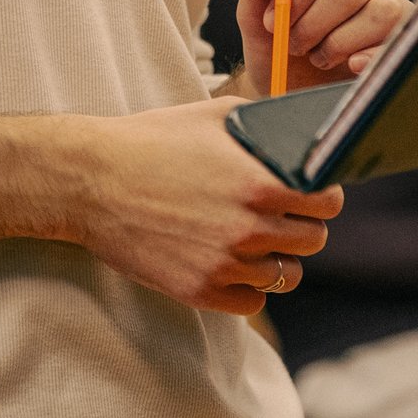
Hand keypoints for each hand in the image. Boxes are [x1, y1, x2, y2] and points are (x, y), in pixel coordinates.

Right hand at [63, 98, 342, 315]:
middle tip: (284, 216)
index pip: (327, 203)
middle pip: (313, 241)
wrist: (90, 180)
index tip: (313, 195)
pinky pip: (252, 303)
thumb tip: (295, 132)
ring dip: (277, 258)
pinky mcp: (199, 291)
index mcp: (257, 183)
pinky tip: (232, 263)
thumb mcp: (211, 114)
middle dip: (304, 226)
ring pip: (285, 276)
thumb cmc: (150, 140)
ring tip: (255, 240)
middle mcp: (248, 228)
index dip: (324, 196)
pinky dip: (249, 287)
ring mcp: (224, 264)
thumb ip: (261, 125)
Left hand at [233, 0, 408, 93]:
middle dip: (312, 23)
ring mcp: (396, 5)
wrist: (292, 89)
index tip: (273, 20)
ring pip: (380, 12)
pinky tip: (347, 65)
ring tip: (318, 56)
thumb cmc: (276, 41)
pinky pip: (394, 44)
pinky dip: (365, 58)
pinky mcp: (405, 40)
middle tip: (293, 45)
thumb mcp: (256, 11)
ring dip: (337, 42)